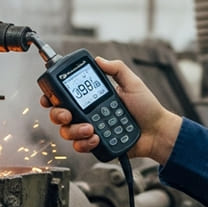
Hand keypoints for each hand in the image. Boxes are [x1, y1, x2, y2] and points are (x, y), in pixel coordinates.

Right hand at [41, 56, 182, 163]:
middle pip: (59, 115)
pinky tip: (97, 138)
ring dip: (74, 130)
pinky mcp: (96, 145)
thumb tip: (99, 59)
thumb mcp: (133, 83)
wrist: (157, 131)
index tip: (50, 97)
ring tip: (91, 128)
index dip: (52, 97)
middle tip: (68, 115)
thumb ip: (117, 69)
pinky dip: (85, 143)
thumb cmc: (148, 108)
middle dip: (58, 114)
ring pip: (67, 132)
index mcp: (93, 98)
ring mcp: (91, 130)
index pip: (66, 96)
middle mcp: (88, 113)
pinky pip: (80, 146)